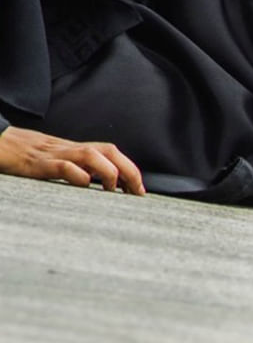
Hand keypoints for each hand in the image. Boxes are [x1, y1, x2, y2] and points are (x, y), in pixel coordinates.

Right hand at [0, 126, 144, 194]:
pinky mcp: (37, 164)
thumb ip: (76, 170)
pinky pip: (62, 166)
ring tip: (113, 191)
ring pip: (90, 155)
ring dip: (109, 173)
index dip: (129, 168)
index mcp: (73, 149)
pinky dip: (78, 176)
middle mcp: (68, 149)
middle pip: (107, 150)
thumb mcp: (54, 160)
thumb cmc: (23, 156)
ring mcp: (53, 155)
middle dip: (128, 171)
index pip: (109, 152)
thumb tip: (101, 188)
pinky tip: (85, 186)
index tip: (139, 191)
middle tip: (137, 193)